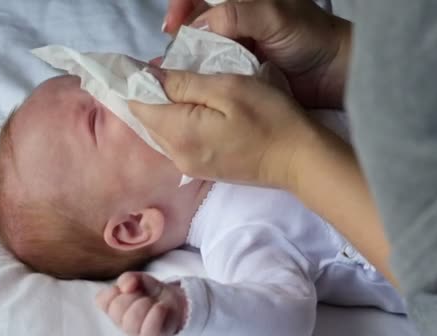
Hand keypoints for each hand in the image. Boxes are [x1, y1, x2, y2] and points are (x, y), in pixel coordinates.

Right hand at [96, 272, 186, 335]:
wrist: (176, 302)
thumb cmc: (152, 293)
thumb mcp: (139, 279)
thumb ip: (128, 278)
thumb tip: (127, 287)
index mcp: (114, 307)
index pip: (103, 299)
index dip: (116, 290)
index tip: (130, 287)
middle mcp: (121, 322)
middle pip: (117, 307)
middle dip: (134, 295)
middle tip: (144, 296)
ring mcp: (136, 332)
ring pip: (132, 318)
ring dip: (146, 303)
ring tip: (154, 303)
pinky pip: (149, 327)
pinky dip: (157, 312)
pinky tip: (161, 308)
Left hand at [129, 69, 314, 188]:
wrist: (298, 160)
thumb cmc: (269, 118)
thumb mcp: (228, 88)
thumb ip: (184, 83)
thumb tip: (150, 76)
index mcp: (179, 133)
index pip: (138, 104)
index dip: (139, 81)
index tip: (152, 64)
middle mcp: (177, 155)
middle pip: (147, 120)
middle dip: (153, 94)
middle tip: (175, 71)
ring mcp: (189, 166)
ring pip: (161, 131)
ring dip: (167, 109)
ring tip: (187, 88)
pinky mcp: (203, 170)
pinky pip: (177, 142)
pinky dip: (179, 123)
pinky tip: (197, 112)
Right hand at [164, 0, 351, 108]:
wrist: (336, 73)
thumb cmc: (311, 36)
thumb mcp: (274, 16)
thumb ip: (237, 14)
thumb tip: (198, 26)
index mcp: (241, 1)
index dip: (181, 6)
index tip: (172, 26)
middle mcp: (236, 21)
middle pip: (195, 25)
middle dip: (179, 39)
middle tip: (169, 59)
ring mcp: (238, 49)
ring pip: (202, 51)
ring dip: (187, 62)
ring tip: (175, 76)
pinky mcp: (242, 74)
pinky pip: (215, 74)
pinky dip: (203, 80)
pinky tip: (194, 88)